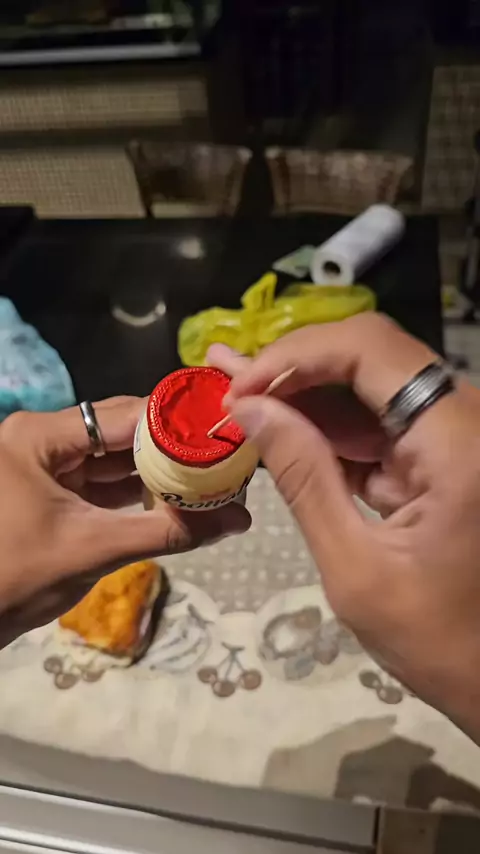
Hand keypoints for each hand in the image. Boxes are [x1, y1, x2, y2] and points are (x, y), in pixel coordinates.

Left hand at [0, 397, 249, 646]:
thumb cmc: (19, 576)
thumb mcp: (96, 549)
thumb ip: (170, 531)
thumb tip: (240, 519)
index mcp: (41, 436)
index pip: (124, 415)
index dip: (177, 423)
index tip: (224, 431)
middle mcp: (43, 439)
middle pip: (122, 432)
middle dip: (172, 448)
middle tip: (225, 454)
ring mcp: (46, 465)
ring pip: (115, 458)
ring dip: (158, 470)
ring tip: (212, 474)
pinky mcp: (51, 490)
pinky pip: (102, 482)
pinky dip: (136, 491)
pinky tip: (178, 496)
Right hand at [209, 315, 479, 741]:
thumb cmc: (434, 640)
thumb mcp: (354, 566)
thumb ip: (303, 478)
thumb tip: (248, 409)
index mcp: (457, 444)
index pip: (372, 351)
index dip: (297, 356)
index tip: (240, 389)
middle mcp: (465, 421)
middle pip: (371, 356)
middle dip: (294, 367)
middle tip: (225, 381)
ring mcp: (457, 434)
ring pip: (371, 384)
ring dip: (304, 392)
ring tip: (235, 393)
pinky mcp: (443, 453)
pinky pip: (380, 420)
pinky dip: (328, 426)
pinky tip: (277, 424)